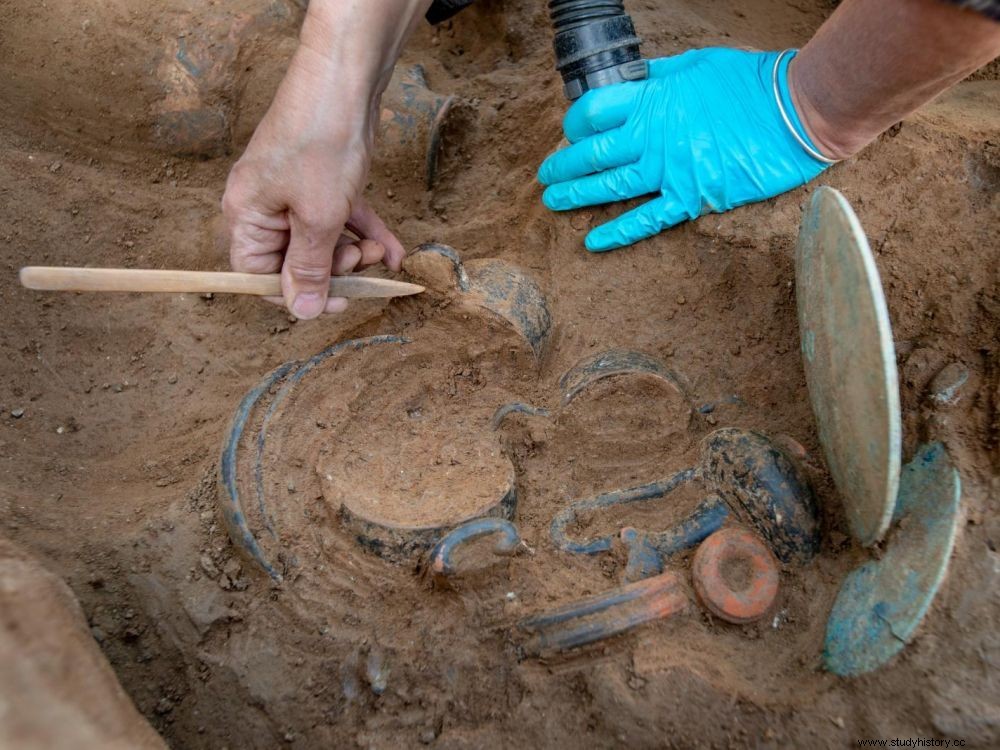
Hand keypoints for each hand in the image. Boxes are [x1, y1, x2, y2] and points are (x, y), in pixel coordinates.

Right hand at [222, 48, 404, 319]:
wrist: (345, 81)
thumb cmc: (321, 143)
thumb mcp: (317, 217)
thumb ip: (309, 268)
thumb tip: (301, 311)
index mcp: (247, 216)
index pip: (259, 275)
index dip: (297, 294)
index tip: (337, 300)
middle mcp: (265, 207)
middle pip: (295, 260)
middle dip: (335, 269)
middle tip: (363, 263)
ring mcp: (294, 192)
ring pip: (322, 240)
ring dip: (355, 253)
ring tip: (380, 253)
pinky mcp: (322, 180)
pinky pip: (340, 218)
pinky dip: (366, 232)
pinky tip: (394, 250)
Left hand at [538, 49, 830, 251]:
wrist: (799, 112)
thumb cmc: (752, 82)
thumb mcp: (698, 63)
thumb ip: (660, 75)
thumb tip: (633, 80)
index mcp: (652, 100)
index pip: (593, 112)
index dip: (574, 122)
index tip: (570, 130)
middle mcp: (653, 137)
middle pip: (593, 153)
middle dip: (563, 165)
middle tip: (546, 175)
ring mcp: (670, 171)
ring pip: (610, 187)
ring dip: (576, 196)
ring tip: (553, 202)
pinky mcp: (692, 199)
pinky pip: (647, 220)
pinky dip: (617, 233)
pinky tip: (593, 242)